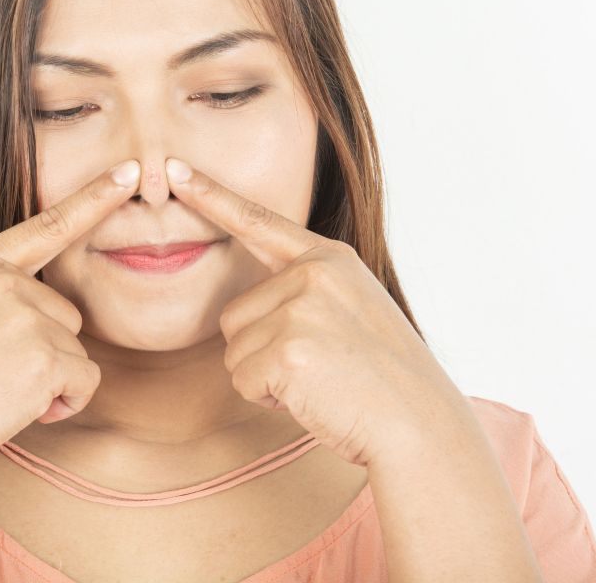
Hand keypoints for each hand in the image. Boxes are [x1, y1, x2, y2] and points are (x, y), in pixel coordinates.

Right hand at [0, 158, 141, 472]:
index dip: (93, 198)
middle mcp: (2, 281)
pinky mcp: (46, 356)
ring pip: (74, 350)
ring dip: (49, 381)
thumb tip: (22, 294)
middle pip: (64, 313)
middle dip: (42, 351)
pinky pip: (84, 381)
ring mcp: (24, 315)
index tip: (129, 172)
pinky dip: (62, 403)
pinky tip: (17, 410)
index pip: (45, 226)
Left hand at [164, 156, 470, 467]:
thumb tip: (245, 308)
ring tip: (321, 381)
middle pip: (234, 314)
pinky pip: (242, 379)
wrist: (420, 424)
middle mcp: (313, 273)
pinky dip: (270, 398)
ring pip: (235, 350)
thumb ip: (306, 292)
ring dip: (266, 377)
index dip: (211, 195)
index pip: (258, 221)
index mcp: (330, 258)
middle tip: (320, 367)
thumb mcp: (352, 311)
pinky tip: (314, 397)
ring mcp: (301, 307)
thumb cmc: (382, 380)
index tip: (174, 170)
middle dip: (262, 351)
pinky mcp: (289, 348)